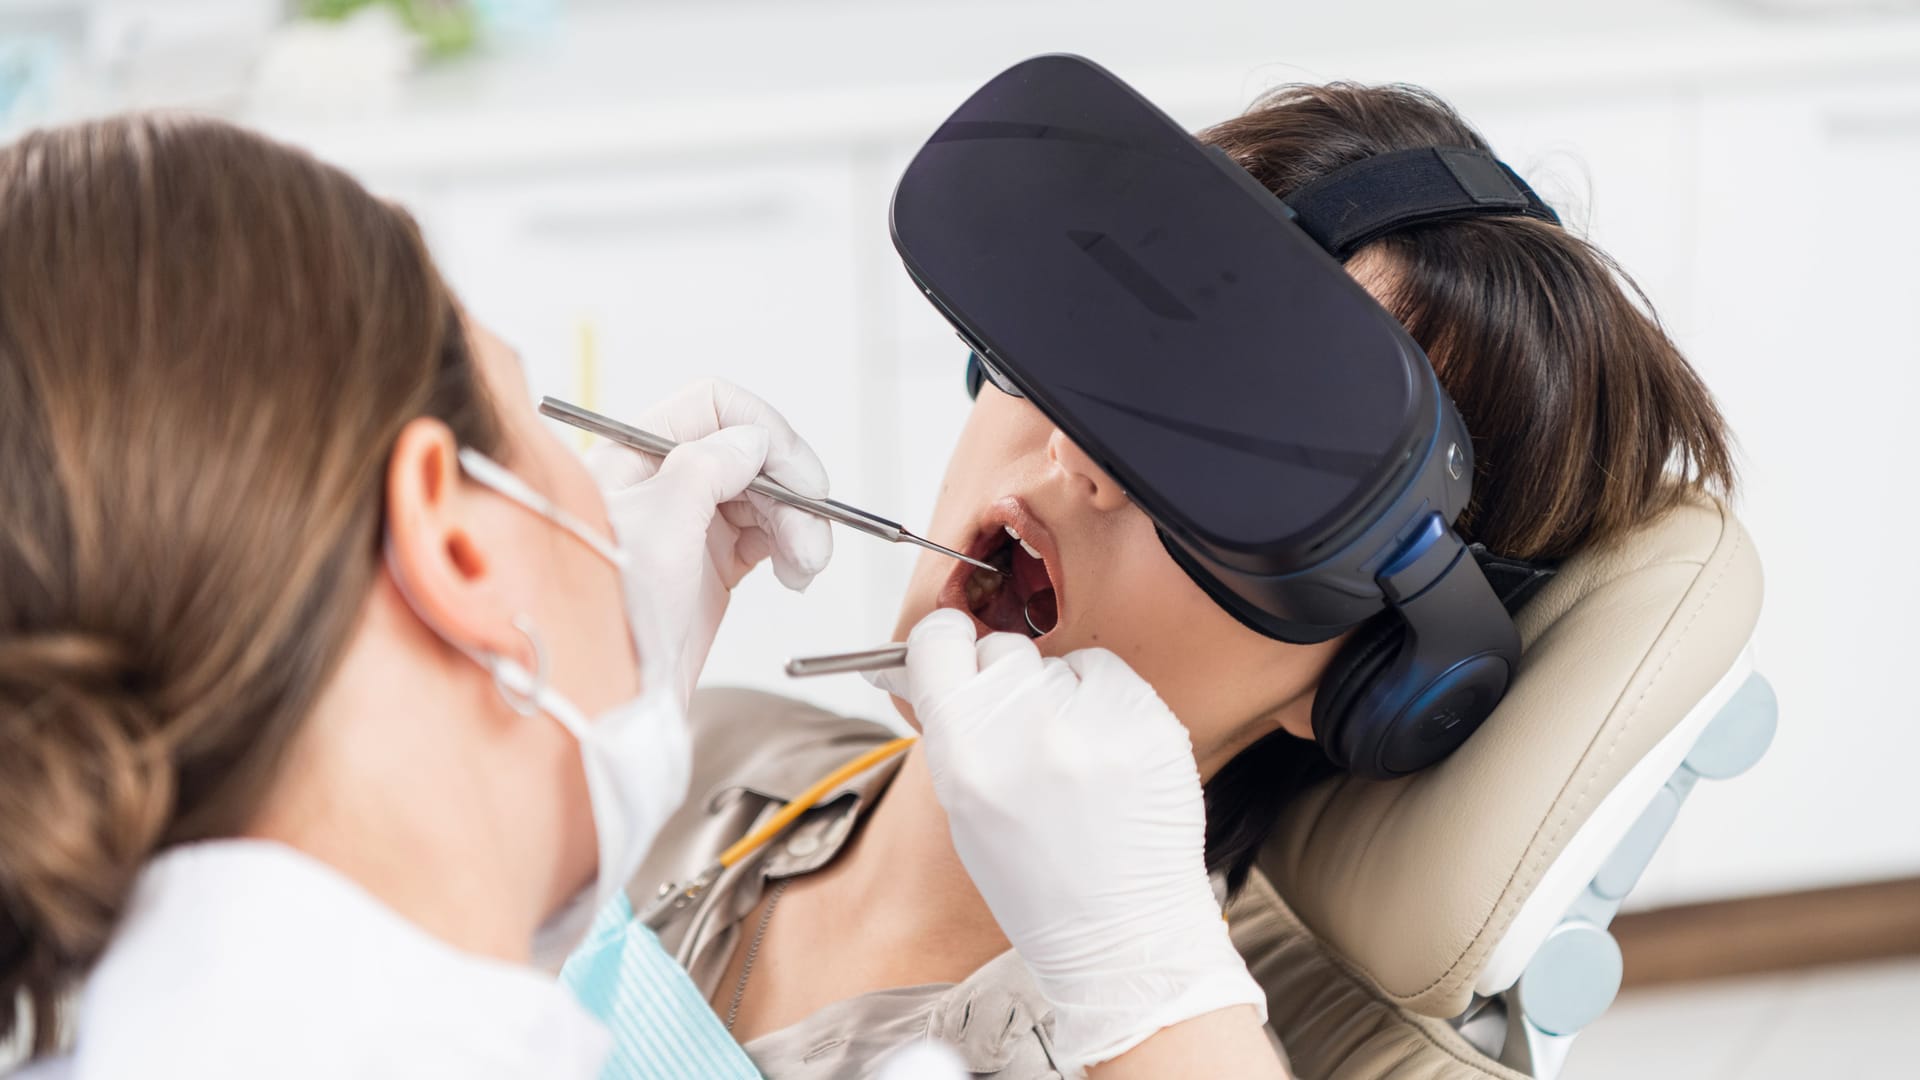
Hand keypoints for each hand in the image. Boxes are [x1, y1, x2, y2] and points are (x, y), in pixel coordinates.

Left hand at [588, 379, 831, 704]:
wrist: (611, 702)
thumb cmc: (612, 617)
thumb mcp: (658, 527)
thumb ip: (706, 467)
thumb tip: (752, 439)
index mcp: (633, 456)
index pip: (712, 405)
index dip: (763, 429)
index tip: (797, 473)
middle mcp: (662, 481)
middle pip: (749, 450)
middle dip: (791, 487)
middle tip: (814, 532)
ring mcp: (689, 522)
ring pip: (766, 493)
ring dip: (800, 522)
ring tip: (807, 565)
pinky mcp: (712, 562)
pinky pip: (768, 533)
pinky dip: (792, 546)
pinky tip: (797, 573)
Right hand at [869, 609, 1265, 1070]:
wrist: (1124, 932)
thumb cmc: (1041, 881)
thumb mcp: (965, 810)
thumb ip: (948, 728)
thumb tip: (921, 655)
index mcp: (970, 762)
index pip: (939, 642)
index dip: (944, 643)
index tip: (952, 651)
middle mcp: (1032, 736)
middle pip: (1000, 648)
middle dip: (1003, 679)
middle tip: (1020, 732)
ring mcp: (1097, 726)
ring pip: (1056, 661)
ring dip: (1057, 693)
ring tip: (1070, 757)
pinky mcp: (1150, 721)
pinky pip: (1107, 671)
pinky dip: (1102, 698)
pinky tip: (1103, 749)